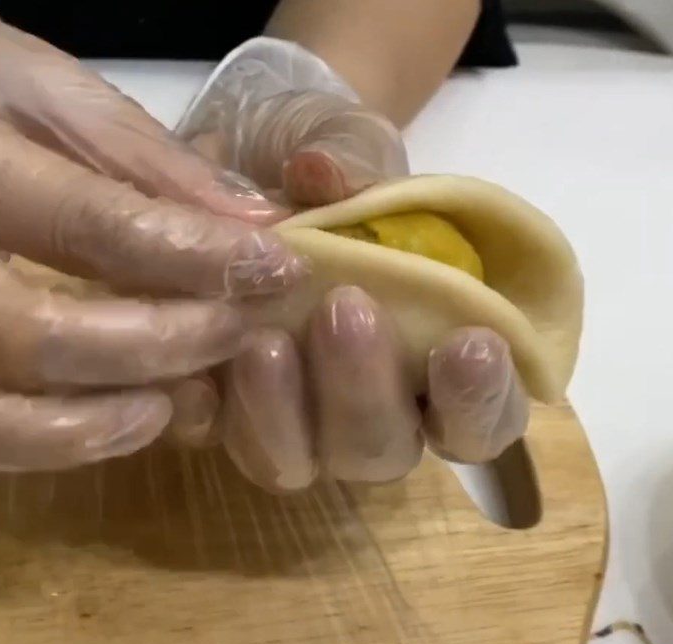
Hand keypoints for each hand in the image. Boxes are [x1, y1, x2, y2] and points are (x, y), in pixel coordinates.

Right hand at [0, 6, 306, 476]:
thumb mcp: (41, 85)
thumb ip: (146, 157)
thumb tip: (253, 224)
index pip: (95, 225)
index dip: (199, 258)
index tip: (275, 269)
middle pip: (36, 338)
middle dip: (157, 350)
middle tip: (230, 335)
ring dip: (80, 435)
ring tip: (160, 414)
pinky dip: (3, 456)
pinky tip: (63, 428)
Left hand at [178, 84, 528, 491]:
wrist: (237, 169)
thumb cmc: (322, 169)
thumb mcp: (346, 142)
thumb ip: (354, 158)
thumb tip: (319, 172)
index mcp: (428, 362)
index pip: (479, 421)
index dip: (483, 401)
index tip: (471, 343)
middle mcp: (364, 408)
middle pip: (382, 453)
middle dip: (365, 395)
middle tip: (347, 309)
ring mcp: (289, 421)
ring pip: (296, 464)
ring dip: (282, 416)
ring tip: (264, 341)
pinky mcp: (220, 412)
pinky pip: (212, 440)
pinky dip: (207, 412)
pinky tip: (196, 372)